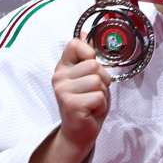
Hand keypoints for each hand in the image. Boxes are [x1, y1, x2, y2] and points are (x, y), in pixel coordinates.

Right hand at [51, 38, 111, 154]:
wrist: (79, 131)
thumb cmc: (87, 103)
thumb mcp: (89, 77)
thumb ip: (88, 57)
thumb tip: (85, 31)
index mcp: (63, 67)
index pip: (75, 44)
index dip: (90, 53)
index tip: (91, 66)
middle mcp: (58, 76)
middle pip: (95, 65)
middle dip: (103, 80)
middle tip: (94, 93)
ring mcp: (62, 90)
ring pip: (98, 81)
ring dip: (102, 94)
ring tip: (93, 102)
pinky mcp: (71, 104)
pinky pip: (99, 96)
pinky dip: (101, 105)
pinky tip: (92, 111)